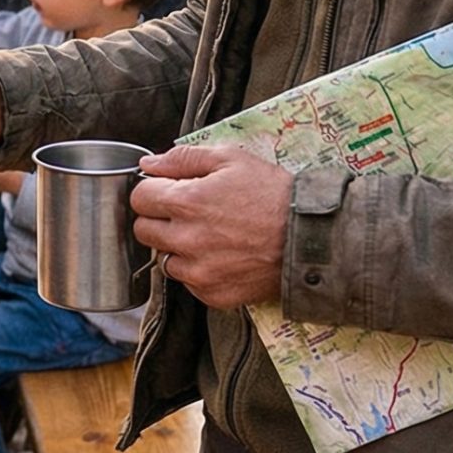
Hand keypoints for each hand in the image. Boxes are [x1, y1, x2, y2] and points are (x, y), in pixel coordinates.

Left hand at [130, 145, 292, 309]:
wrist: (313, 238)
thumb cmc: (275, 194)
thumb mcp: (232, 159)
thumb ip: (183, 158)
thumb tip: (149, 164)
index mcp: (187, 202)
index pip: (139, 198)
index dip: (153, 190)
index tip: (170, 191)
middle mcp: (187, 240)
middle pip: (144, 230)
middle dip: (159, 218)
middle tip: (188, 213)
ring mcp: (199, 272)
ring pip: (163, 259)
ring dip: (177, 247)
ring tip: (209, 235)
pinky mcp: (214, 294)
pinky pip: (188, 283)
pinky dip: (198, 270)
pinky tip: (222, 256)